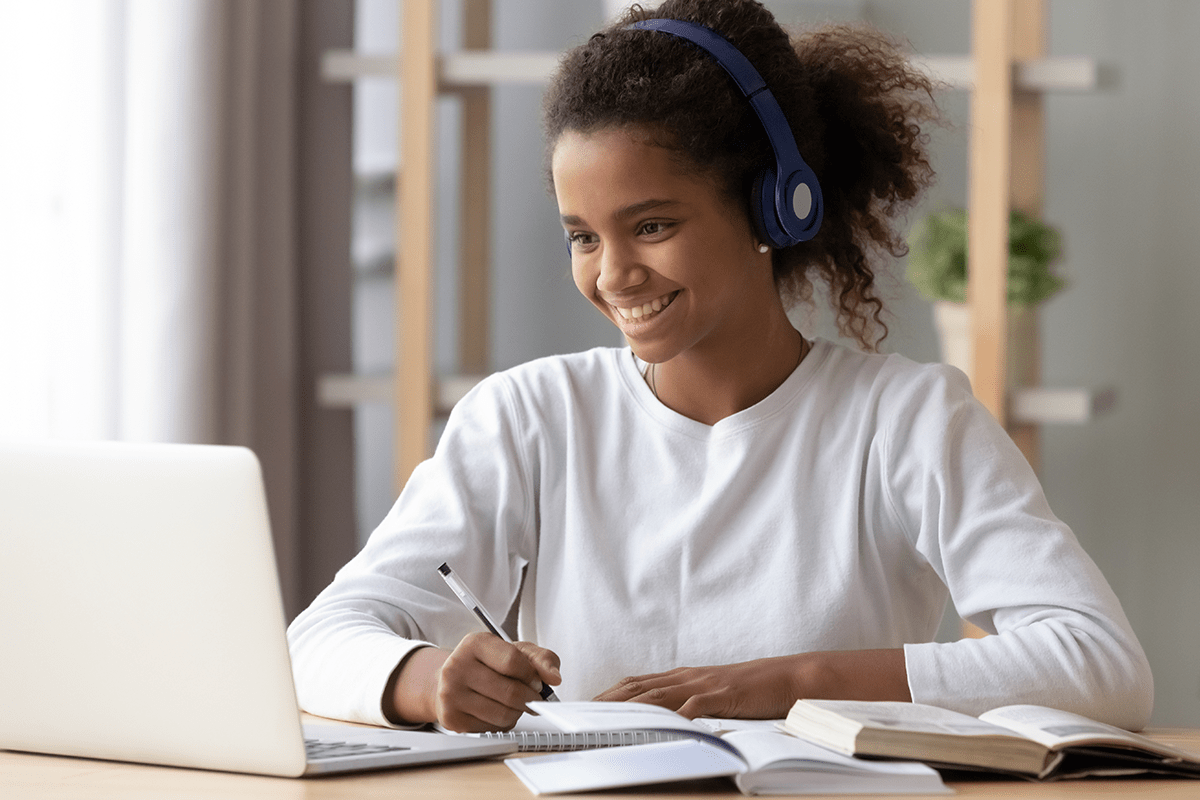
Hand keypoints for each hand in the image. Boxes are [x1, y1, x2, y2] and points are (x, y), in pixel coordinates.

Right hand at [390, 633, 560, 731]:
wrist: (451, 680)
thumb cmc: (487, 664)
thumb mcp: (515, 651)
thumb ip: (541, 659)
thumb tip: (554, 678)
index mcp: (475, 643)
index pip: (513, 661)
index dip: (532, 675)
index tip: (538, 681)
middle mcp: (457, 667)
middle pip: (510, 692)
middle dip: (530, 698)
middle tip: (533, 697)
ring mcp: (451, 694)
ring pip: (503, 714)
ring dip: (517, 713)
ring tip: (513, 703)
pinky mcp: (452, 719)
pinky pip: (491, 729)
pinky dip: (502, 724)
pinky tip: (497, 711)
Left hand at [593, 656, 802, 718]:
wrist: (784, 677)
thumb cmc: (748, 689)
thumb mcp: (711, 692)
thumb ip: (686, 700)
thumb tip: (664, 715)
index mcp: (682, 677)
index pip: (637, 683)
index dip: (610, 693)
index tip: (587, 705)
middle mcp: (687, 678)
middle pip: (639, 688)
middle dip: (609, 700)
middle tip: (584, 714)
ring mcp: (703, 685)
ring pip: (659, 695)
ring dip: (630, 708)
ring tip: (608, 720)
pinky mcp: (722, 696)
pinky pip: (695, 706)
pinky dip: (677, 716)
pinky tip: (662, 727)